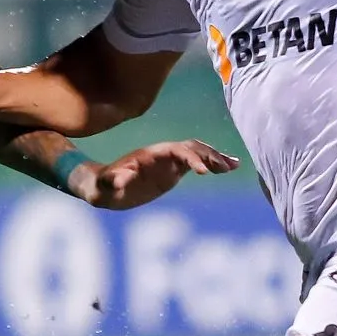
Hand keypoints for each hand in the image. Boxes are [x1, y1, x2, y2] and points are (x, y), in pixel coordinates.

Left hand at [73, 139, 238, 209]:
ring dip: (215, 158)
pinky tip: (229, 169)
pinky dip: (213, 165)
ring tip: (234, 166)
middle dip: (209, 155)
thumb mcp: (104, 185)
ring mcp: (170, 162)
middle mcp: (163, 155)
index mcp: (151, 155)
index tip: (203, 170)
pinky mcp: (174, 172)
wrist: (103, 187)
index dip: (191, 157)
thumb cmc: (102, 187)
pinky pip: (197, 164)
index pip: (177, 150)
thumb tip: (124, 178)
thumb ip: (113, 180)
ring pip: (198, 153)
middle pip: (192, 148)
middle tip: (226, 167)